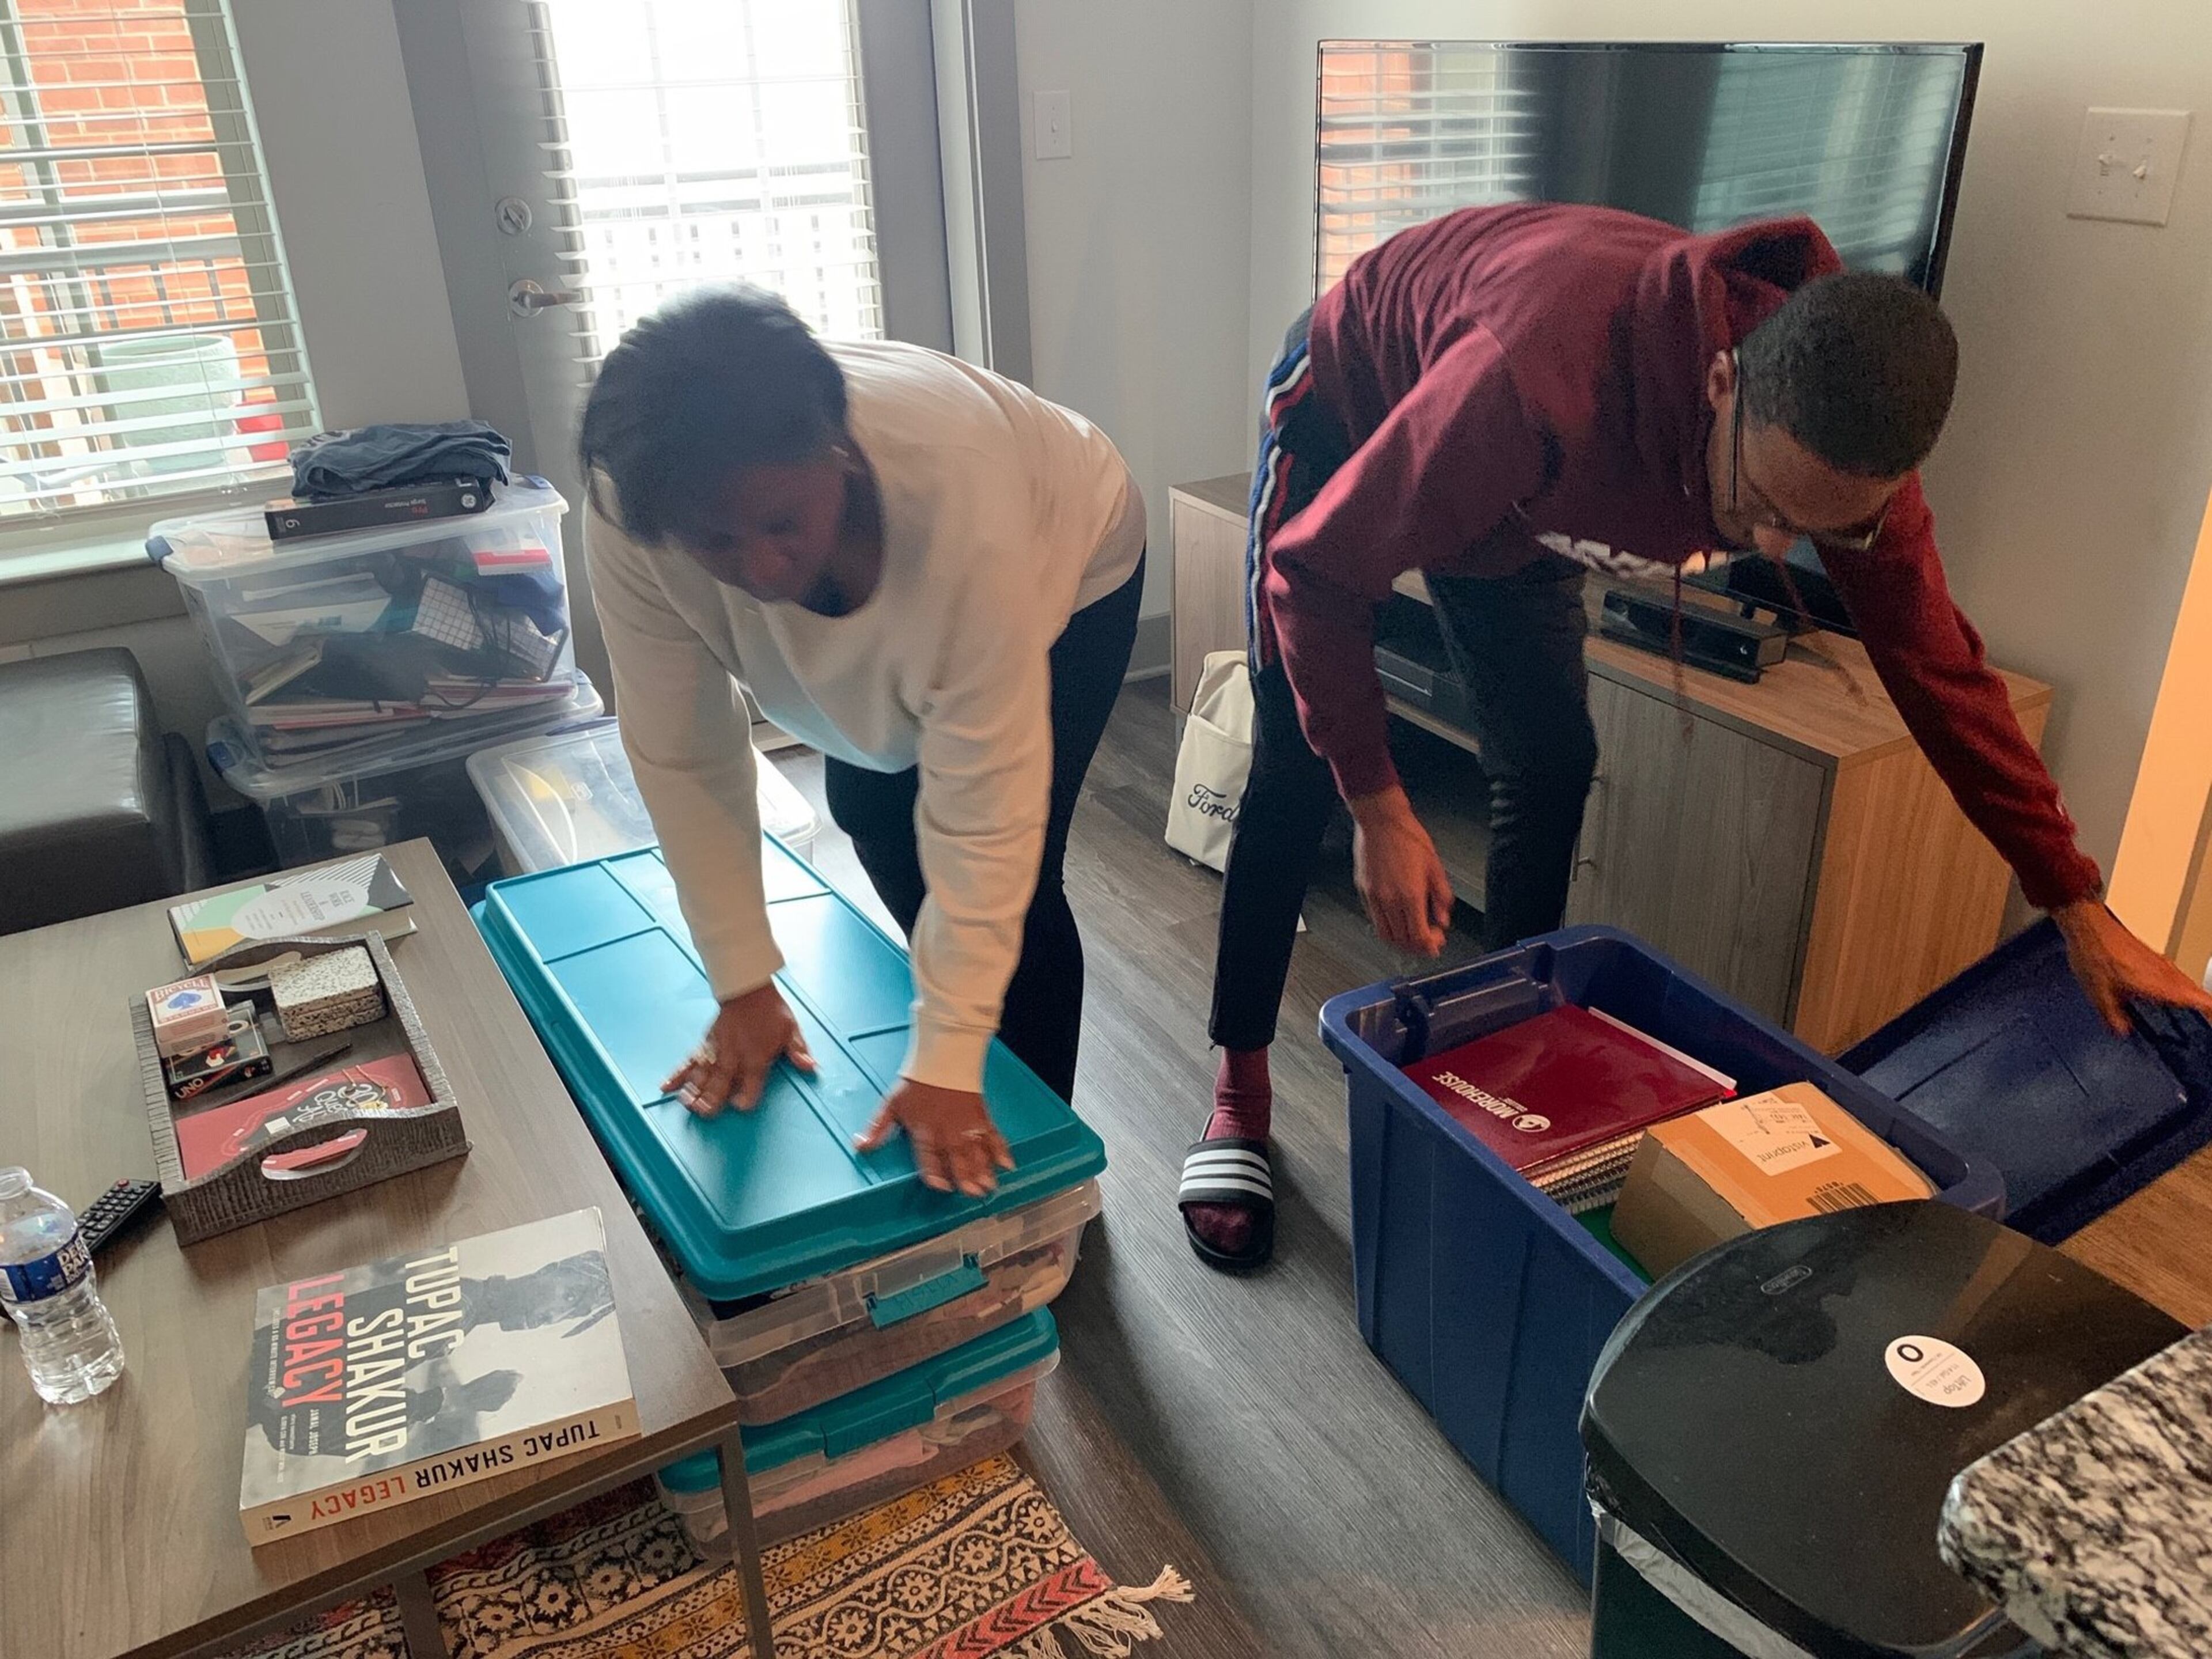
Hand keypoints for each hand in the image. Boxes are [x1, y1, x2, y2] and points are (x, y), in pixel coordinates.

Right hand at [661, 983, 814, 1115]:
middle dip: (713, 1097)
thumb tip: (811, 1067)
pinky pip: (689, 1061)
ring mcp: (717, 1050)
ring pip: (703, 1073)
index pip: (752, 1079)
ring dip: (694, 1089)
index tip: (740, 1106)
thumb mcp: (791, 1030)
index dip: (747, 1094)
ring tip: (686, 1104)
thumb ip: (798, 1051)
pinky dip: (677, 1074)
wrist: (747, 988)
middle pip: (722, 1080)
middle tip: (705, 1112)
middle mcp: (734, 1055)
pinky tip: (667, 1086)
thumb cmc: (770, 1011)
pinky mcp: (705, 1044)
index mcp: (757, 1055)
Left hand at [855, 1079, 1013, 1196]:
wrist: (944, 1056)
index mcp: (924, 1128)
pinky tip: (1008, 1164)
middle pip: (957, 1156)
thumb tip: (859, 1146)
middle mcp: (947, 1129)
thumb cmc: (917, 1081)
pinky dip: (1001, 1149)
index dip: (934, 1170)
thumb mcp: (892, 1104)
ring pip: (977, 1150)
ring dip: (984, 1169)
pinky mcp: (981, 1117)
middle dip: (965, 1175)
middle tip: (973, 1192)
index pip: (928, 1154)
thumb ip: (878, 1128)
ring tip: (989, 1186)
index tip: (940, 1186)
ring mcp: (967, 1124)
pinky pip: (993, 1135)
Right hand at [1349, 786, 1453, 955]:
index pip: (1419, 937)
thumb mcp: (1435, 866)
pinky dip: (1388, 928)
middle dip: (1417, 947)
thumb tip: (1444, 920)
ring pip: (1386, 934)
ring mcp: (1374, 897)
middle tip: (1428, 942)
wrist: (1381, 821)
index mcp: (1410, 896)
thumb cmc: (1408, 838)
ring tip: (1412, 936)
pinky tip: (1398, 921)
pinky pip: (1375, 920)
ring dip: (1401, 942)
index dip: (1430, 945)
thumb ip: (1442, 897)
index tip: (1438, 942)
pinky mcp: (1364, 891)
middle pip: (1402, 940)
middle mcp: (1389, 901)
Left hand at [2052, 900, 2211, 1035]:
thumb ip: (2112, 1016)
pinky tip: (2164, 995)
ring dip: (2190, 997)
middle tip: (2203, 1022)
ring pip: (2186, 983)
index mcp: (2160, 984)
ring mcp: (2161, 962)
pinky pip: (2174, 975)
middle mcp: (2166, 972)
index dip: (2210, 1011)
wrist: (2089, 926)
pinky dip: (2177, 988)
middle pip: (2196, 993)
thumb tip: (2122, 1030)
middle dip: (2203, 1008)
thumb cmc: (2095, 953)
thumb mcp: (2099, 994)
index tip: (2211, 1023)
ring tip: (2188, 1013)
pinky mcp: (2153, 957)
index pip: (2199, 999)